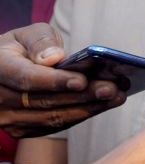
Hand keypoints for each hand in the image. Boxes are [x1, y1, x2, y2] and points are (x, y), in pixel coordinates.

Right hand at [0, 24, 124, 136]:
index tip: (82, 80)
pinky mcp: (22, 129)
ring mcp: (8, 117)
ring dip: (87, 108)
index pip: (27, 78)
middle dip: (82, 96)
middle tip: (112, 89)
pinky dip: (80, 115)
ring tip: (116, 97)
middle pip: (44, 101)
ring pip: (51, 117)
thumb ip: (41, 42)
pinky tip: (103, 105)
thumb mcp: (27, 34)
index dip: (56, 81)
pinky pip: (54, 125)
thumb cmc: (21, 48)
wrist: (7, 68)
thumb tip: (54, 58)